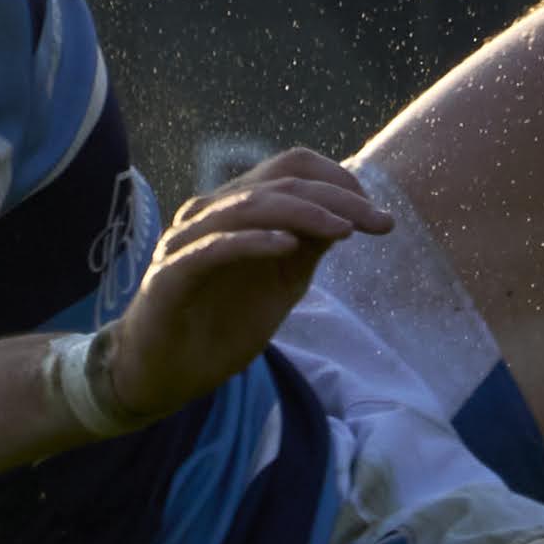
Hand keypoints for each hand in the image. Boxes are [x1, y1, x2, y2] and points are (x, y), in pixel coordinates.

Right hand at [99, 150, 387, 421]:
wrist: (164, 374)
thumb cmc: (220, 325)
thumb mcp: (282, 283)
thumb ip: (309, 246)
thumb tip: (350, 215)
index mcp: (235, 206)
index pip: (290, 169)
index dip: (338, 181)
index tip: (378, 215)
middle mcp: (209, 211)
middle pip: (279, 183)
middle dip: (337, 198)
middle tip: (379, 222)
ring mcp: (186, 239)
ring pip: (249, 206)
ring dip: (303, 213)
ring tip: (344, 229)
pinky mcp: (170, 273)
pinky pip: (213, 247)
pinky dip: (252, 241)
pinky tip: (288, 247)